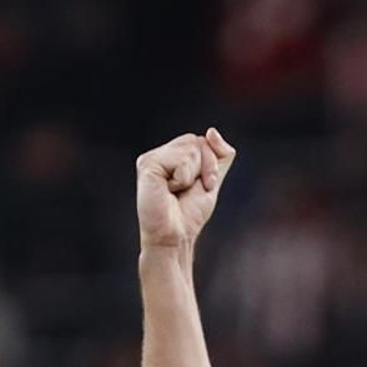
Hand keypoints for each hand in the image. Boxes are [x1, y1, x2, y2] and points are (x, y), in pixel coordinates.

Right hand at [137, 128, 236, 253]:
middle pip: (196, 141)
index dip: (211, 165)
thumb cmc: (190, 214)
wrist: (175, 236)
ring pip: (190, 149)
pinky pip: (179, 160)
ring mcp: (152, 157)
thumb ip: (220, 156)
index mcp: (173, 155)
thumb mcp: (212, 181)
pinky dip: (183, 178)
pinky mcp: (147, 164)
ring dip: (192, 175)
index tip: (203, 187)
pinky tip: (169, 190)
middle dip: (204, 168)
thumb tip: (212, 131)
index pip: (202, 141)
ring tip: (177, 191)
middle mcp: (161, 153)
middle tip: (189, 191)